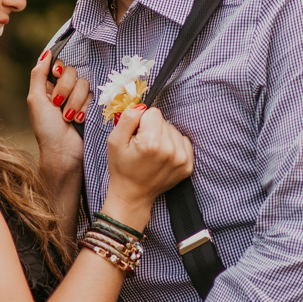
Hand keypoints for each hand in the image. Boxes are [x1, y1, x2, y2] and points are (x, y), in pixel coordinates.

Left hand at [28, 49, 90, 182]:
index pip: (60, 65)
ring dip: (75, 102)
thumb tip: (46, 53)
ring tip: (68, 117)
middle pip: (73, 72)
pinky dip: (85, 109)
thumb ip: (38, 75)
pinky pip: (94, 96)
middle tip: (58, 105)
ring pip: (85, 84)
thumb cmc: (46, 128)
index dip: (60, 69)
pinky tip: (78, 121)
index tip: (56, 75)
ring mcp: (78, 98)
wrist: (63, 152)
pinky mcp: (91, 107)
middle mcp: (64, 89)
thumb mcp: (36, 100)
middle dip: (66, 90)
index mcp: (49, 86)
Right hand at [103, 105, 192, 228]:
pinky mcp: (188, 165)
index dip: (142, 122)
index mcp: (151, 142)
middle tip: (143, 146)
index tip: (137, 136)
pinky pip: (183, 141)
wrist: (133, 195)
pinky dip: (173, 145)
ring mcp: (181, 159)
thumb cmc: (122, 168)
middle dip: (153, 129)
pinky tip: (163, 156)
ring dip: (164, 137)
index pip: (153, 112)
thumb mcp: (114, 140)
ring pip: (174, 130)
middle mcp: (170, 150)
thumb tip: (142, 106)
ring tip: (152, 152)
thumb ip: (128, 118)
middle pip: (164, 121)